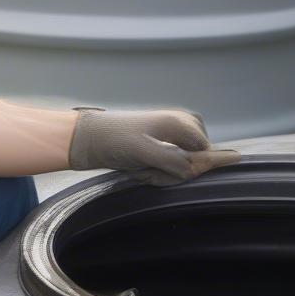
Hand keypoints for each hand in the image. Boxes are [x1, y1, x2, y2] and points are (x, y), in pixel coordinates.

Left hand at [68, 107, 241, 185]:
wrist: (89, 138)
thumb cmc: (115, 140)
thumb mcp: (144, 152)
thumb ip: (172, 160)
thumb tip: (195, 169)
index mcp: (180, 122)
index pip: (206, 152)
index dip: (191, 167)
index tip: (169, 173)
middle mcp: (181, 123)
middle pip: (198, 156)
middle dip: (179, 169)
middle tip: (152, 171)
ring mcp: (173, 130)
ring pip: (185, 160)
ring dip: (167, 171)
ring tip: (145, 169)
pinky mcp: (163, 139)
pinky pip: (174, 160)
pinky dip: (161, 169)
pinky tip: (143, 168)